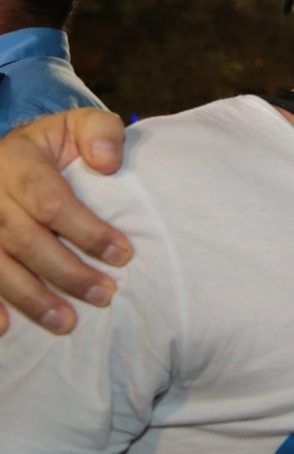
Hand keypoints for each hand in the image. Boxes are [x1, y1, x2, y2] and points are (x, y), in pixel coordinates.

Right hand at [0, 109, 130, 335]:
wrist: (15, 152)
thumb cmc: (57, 144)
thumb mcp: (81, 124)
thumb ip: (100, 132)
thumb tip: (108, 162)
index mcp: (17, 159)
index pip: (49, 200)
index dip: (86, 230)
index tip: (122, 254)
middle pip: (23, 239)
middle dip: (66, 271)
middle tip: (104, 294)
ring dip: (31, 298)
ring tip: (67, 323)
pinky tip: (5, 329)